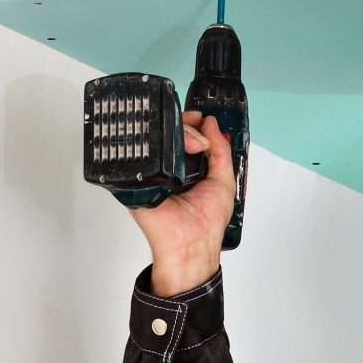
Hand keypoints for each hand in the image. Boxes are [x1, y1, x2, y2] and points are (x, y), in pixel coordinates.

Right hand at [128, 110, 234, 295]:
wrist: (191, 243)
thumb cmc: (207, 222)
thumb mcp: (224, 181)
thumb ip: (221, 151)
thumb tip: (212, 125)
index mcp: (187, 169)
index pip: (185, 136)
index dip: (193, 125)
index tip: (201, 120)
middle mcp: (168, 169)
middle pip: (170, 134)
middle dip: (188, 127)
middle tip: (200, 140)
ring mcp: (152, 173)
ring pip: (157, 140)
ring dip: (178, 136)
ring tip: (193, 146)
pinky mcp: (138, 179)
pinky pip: (142, 155)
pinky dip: (158, 147)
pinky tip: (173, 152)